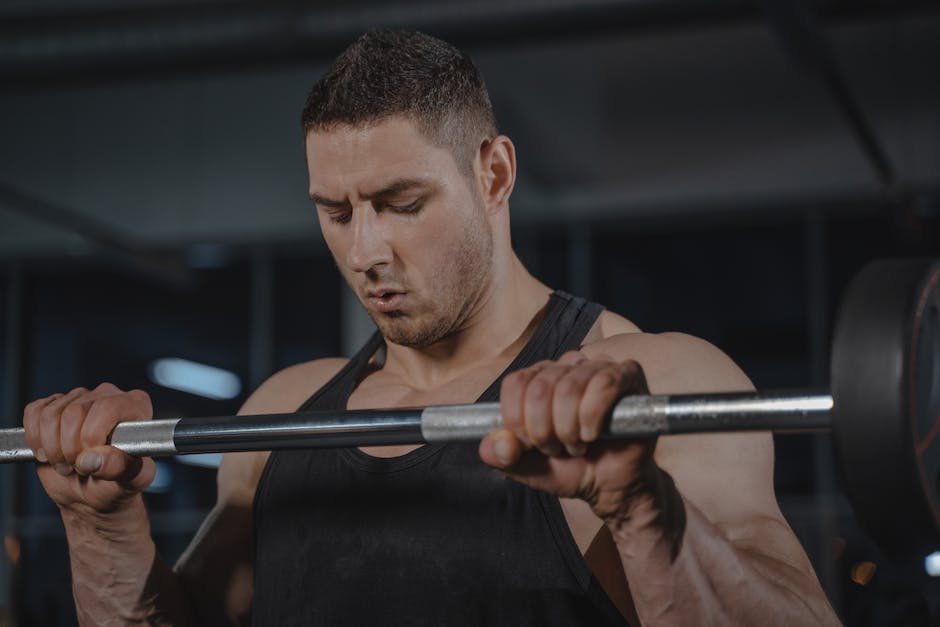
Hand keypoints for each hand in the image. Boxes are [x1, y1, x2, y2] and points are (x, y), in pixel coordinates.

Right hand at [22, 383, 155, 514]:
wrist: (91, 493)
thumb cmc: (117, 482)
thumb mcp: (130, 481)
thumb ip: (120, 468)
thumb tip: (93, 458)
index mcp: (136, 405)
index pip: (107, 408)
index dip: (92, 436)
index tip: (92, 460)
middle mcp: (108, 395)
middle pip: (74, 412)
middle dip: (70, 448)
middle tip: (78, 467)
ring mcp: (79, 398)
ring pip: (50, 415)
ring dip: (52, 448)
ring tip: (67, 463)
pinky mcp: (53, 406)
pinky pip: (34, 412)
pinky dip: (35, 438)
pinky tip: (49, 452)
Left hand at [479, 351, 659, 520]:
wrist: (609, 486)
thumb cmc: (570, 468)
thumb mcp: (526, 467)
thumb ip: (502, 456)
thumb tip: (495, 443)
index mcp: (539, 378)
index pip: (516, 383)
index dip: (517, 419)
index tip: (530, 445)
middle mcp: (567, 366)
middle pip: (540, 387)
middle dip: (544, 430)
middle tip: (556, 449)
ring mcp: (598, 367)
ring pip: (569, 387)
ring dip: (569, 428)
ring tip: (576, 446)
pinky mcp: (627, 376)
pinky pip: (603, 383)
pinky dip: (592, 416)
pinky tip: (592, 435)